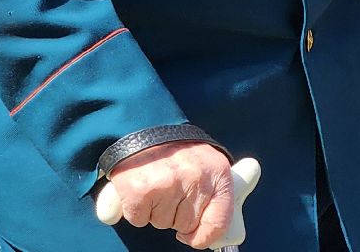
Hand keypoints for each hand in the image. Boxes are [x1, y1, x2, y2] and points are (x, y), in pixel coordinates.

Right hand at [104, 142, 234, 247]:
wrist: (145, 123)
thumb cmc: (178, 149)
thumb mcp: (208, 164)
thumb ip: (216, 194)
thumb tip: (223, 236)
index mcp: (218, 173)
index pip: (218, 223)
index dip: (203, 235)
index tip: (191, 234)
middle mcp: (195, 179)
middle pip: (185, 224)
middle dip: (174, 213)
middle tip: (169, 187)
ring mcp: (168, 184)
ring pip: (161, 223)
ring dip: (155, 210)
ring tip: (155, 183)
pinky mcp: (140, 190)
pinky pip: (139, 219)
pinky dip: (136, 209)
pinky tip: (140, 187)